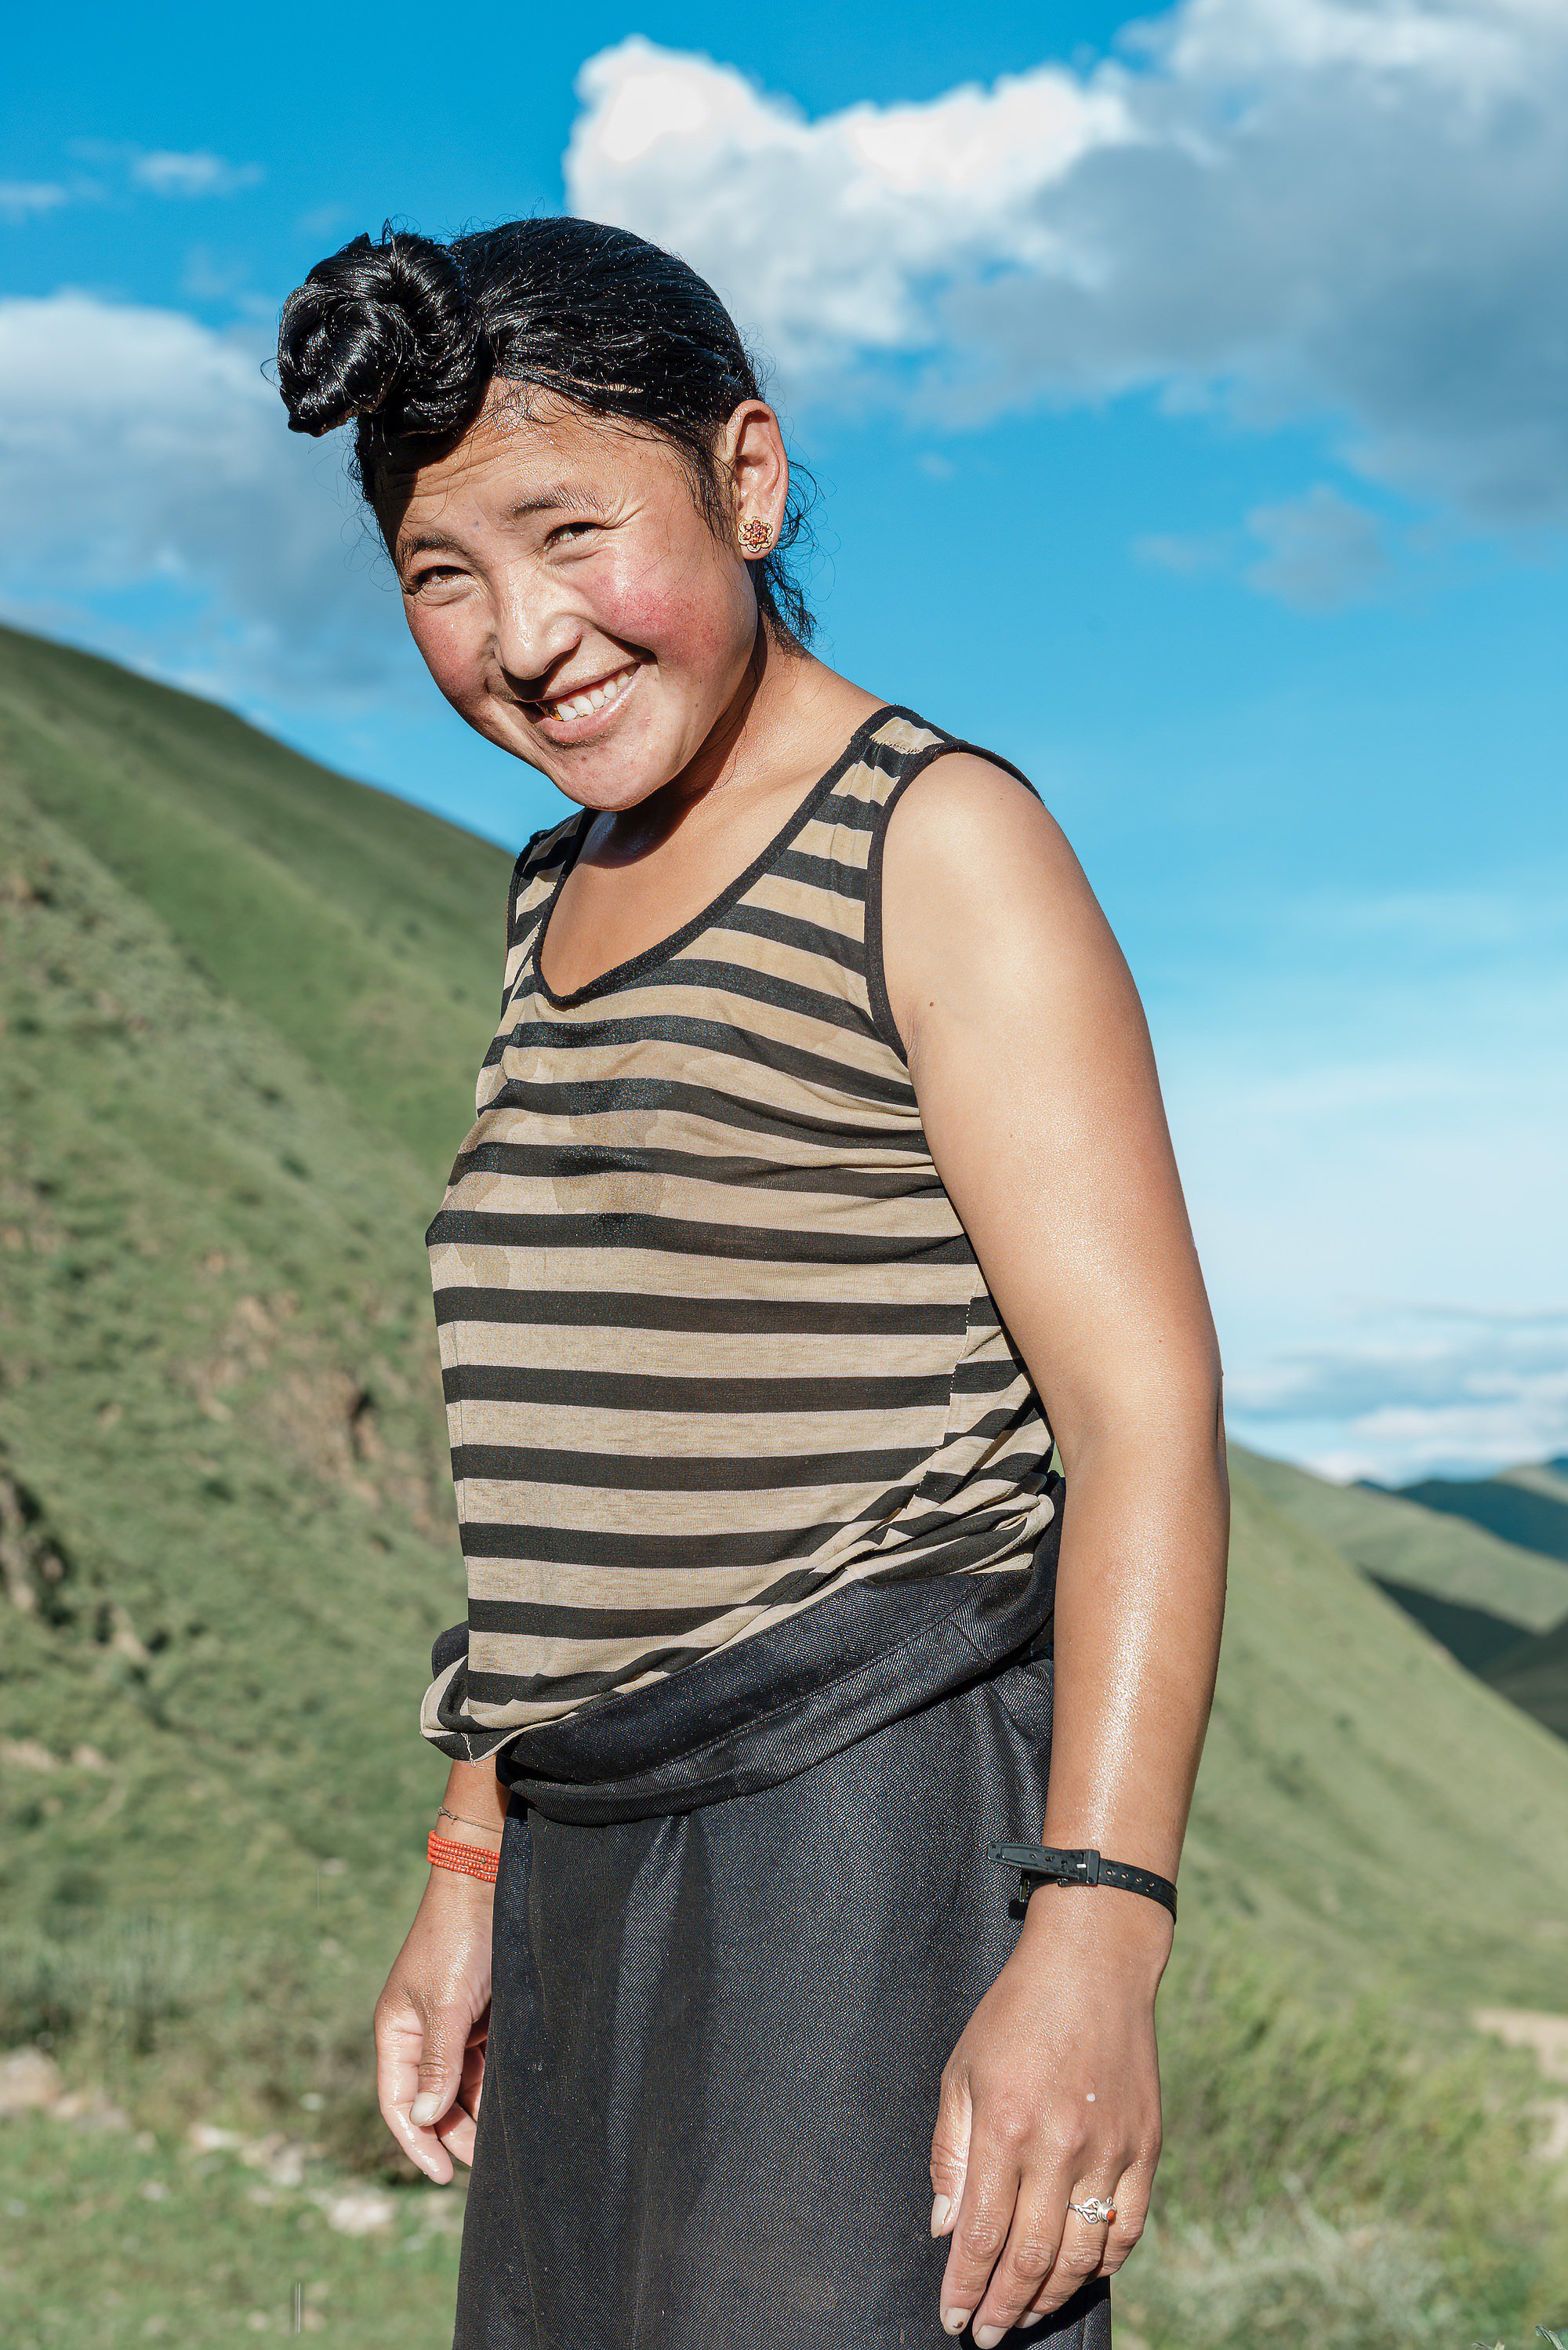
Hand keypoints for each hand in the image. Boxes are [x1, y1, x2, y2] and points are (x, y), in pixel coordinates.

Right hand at [373, 1865, 494, 2182]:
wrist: (487, 1882)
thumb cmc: (459, 1939)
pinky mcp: (480, 2013)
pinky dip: (491, 2088)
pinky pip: (482, 2064)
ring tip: (501, 2147)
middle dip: (453, 2133)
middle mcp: (420, 2033)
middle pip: (431, 2100)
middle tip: (483, 2167)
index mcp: (397, 2031)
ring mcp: (451, 2024)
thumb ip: (438, 2062)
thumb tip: (426, 2118)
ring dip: (475, 2115)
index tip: (439, 2175)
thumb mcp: (447, 2004)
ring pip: (459, 2086)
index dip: (416, 2141)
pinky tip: (508, 2110)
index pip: (399, 2102)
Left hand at [930, 1889, 1167, 2340]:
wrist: (1094, 1962)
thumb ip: (951, 2152)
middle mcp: (1061, 2145)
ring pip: (1081, 2255)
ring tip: (1025, 2316)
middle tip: (985, 2334)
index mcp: (1007, 2126)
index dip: (966, 2287)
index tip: (953, 2319)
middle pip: (1031, 2258)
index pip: (982, 2235)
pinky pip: (1128, 2227)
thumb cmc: (1016, 2012)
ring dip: (1049, 2297)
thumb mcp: (962, 2071)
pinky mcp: (1147, 2146)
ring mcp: (1111, 2149)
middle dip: (1003, 2308)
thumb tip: (946, 2227)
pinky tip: (1078, 2276)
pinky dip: (1103, 2264)